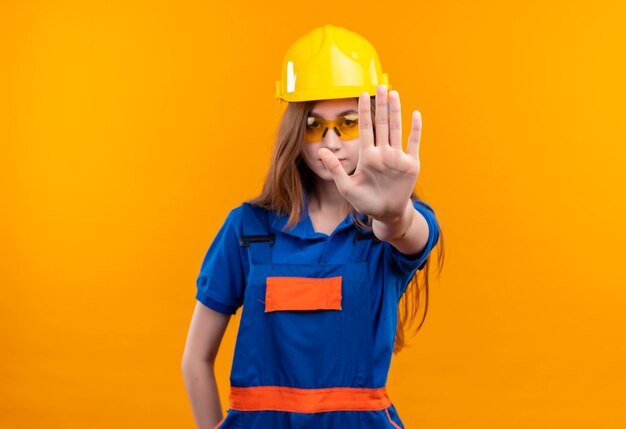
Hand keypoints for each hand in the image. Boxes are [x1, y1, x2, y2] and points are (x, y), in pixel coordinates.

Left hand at [319, 84, 421, 221]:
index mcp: (367, 155)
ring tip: (394, 93)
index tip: (361, 94)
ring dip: (396, 112)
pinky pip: (413, 143)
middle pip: (382, 123)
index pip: (365, 128)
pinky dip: (415, 129)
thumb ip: (335, 169)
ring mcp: (397, 157)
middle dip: (381, 105)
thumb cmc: (365, 201)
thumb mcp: (346, 187)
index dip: (363, 111)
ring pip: (396, 129)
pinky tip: (415, 114)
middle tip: (381, 85)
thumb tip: (322, 151)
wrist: (386, 214)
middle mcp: (382, 152)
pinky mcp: (410, 164)